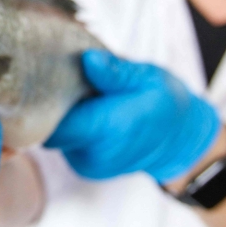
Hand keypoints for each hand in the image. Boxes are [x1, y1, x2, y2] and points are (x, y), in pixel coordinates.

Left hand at [46, 49, 220, 183]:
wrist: (180, 143)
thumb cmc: (165, 104)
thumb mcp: (149, 78)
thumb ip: (117, 72)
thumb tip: (88, 59)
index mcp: (111, 128)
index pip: (56, 119)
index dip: (45, 96)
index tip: (47, 73)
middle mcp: (95, 154)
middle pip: (50, 126)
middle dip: (51, 103)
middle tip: (63, 76)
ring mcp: (87, 165)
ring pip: (56, 135)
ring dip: (63, 115)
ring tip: (81, 95)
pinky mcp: (83, 167)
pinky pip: (65, 143)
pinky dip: (71, 127)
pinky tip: (86, 112)